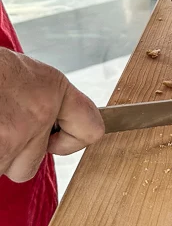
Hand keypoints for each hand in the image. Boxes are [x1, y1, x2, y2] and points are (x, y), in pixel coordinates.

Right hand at [0, 48, 103, 182]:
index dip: (71, 140)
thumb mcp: (24, 73)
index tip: (55, 139)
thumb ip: (40, 100)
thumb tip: (44, 124)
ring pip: (3, 168)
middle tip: (0, 124)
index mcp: (54, 89)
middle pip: (30, 165)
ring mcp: (15, 136)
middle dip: (11, 154)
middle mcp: (41, 114)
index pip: (91, 129)